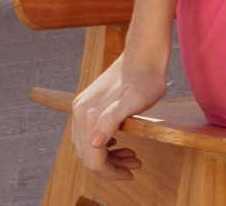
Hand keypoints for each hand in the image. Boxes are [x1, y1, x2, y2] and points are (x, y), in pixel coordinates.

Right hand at [70, 51, 167, 180]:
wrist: (144, 53)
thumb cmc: (145, 77)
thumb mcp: (135, 101)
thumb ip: (112, 121)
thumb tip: (95, 143)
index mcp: (89, 115)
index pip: (94, 159)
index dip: (111, 172)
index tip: (130, 173)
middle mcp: (80, 112)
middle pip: (89, 155)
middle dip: (111, 165)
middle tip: (135, 163)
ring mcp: (82, 107)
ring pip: (88, 146)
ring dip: (108, 156)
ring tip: (131, 155)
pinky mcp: (88, 103)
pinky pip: (88, 134)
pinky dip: (103, 144)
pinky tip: (117, 143)